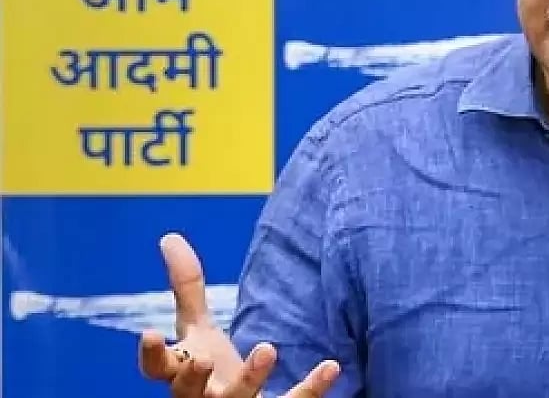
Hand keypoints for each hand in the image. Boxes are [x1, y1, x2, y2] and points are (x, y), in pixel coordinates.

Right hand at [137, 233, 340, 396]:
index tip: (148, 332)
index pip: (156, 370)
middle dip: (192, 378)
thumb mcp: (198, 330)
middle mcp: (204, 396)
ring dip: (250, 378)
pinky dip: (310, 388)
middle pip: (189, 393)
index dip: (150, 355)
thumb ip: (187, 289)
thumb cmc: (212, 372)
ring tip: (267, 348)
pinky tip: (330, 366)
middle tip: (201, 358)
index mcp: (182, 374)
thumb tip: (169, 236)